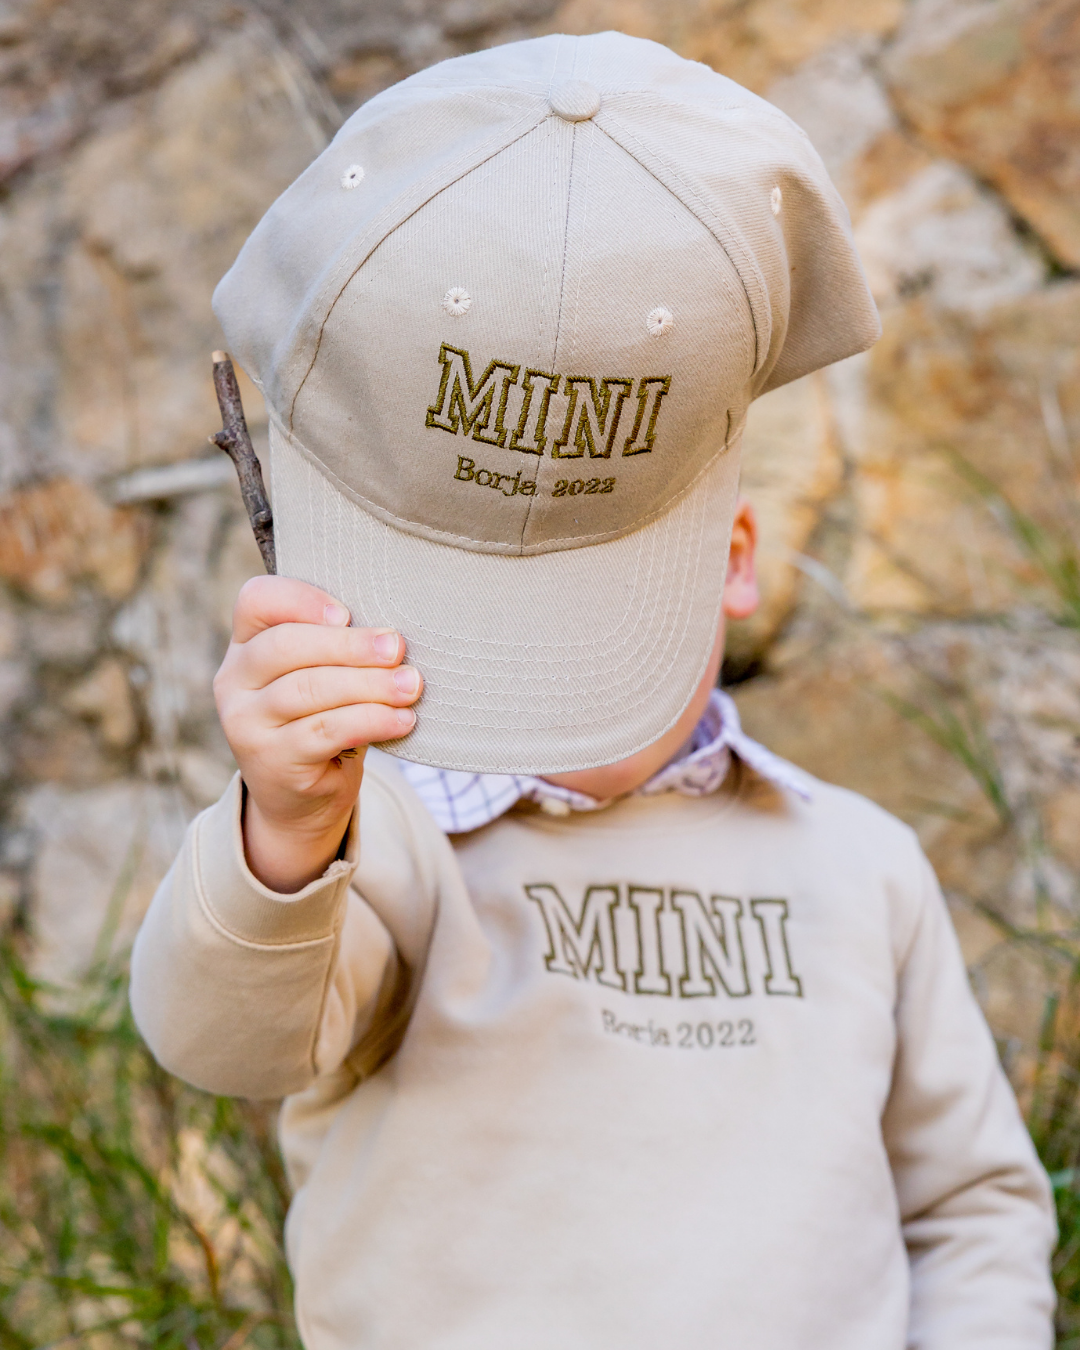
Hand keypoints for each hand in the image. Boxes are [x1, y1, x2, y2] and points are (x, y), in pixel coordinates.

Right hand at [213, 575, 421, 891]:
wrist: (299, 798)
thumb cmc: (319, 718)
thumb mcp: (318, 677)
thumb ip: (336, 649)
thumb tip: (392, 638)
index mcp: (244, 646)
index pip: (256, 601)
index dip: (301, 599)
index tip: (348, 613)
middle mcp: (234, 681)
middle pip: (286, 646)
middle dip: (349, 645)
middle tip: (397, 648)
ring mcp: (246, 723)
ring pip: (308, 689)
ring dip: (368, 684)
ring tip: (411, 686)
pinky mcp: (272, 760)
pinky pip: (326, 732)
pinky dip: (370, 721)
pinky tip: (402, 720)